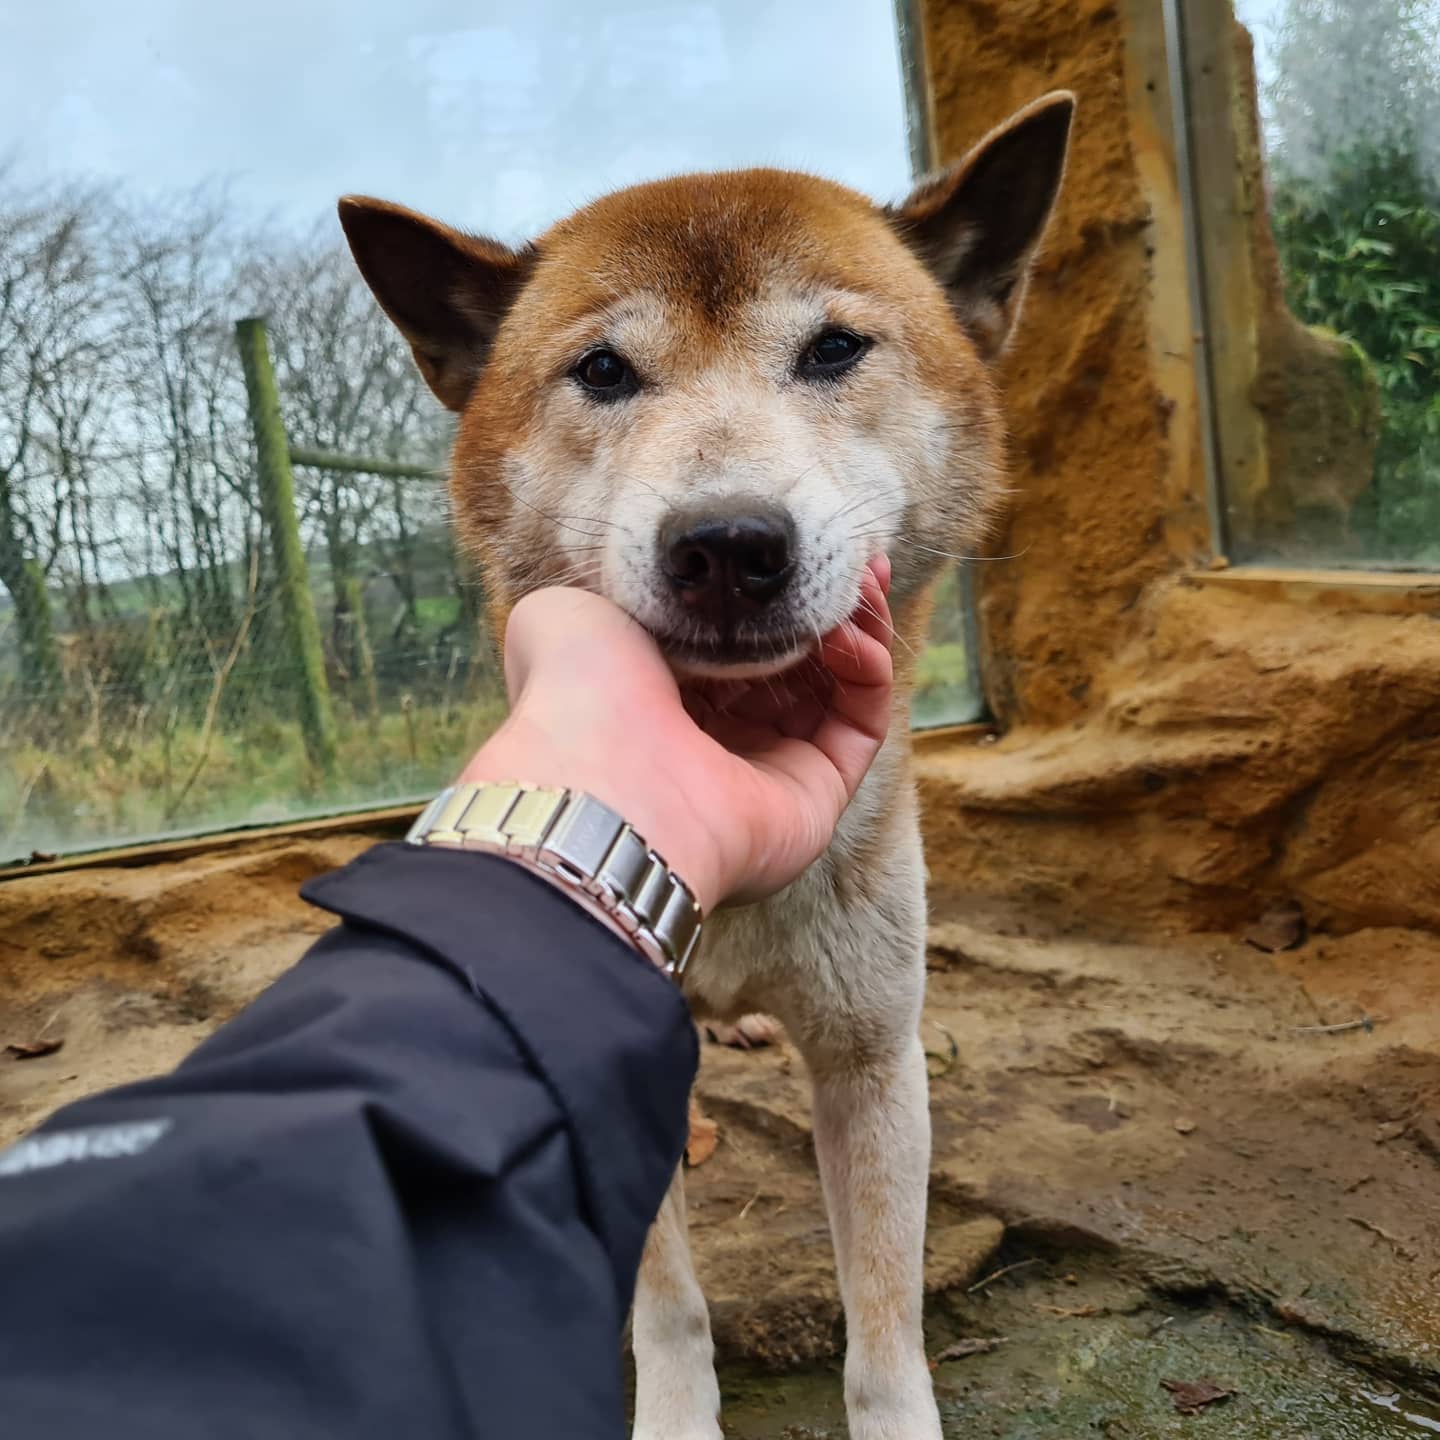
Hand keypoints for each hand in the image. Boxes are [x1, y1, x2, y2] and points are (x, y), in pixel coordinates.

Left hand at [459, 559, 894, 912]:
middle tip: (856, 560)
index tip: (793, 553)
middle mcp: (716, 744)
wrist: (601, 775)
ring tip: (860, 581)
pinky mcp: (816, 799)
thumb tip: (646, 578)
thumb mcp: (571, 613)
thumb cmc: (579, 692)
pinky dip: (869, 673)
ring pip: (835, 693)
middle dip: (827, 607)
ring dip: (856, 631)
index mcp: (659, 705)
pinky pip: (860, 727)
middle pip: (793, 667)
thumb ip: (609, 591)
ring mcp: (769, 774)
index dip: (769, 598)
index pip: (733, 645)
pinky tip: (850, 632)